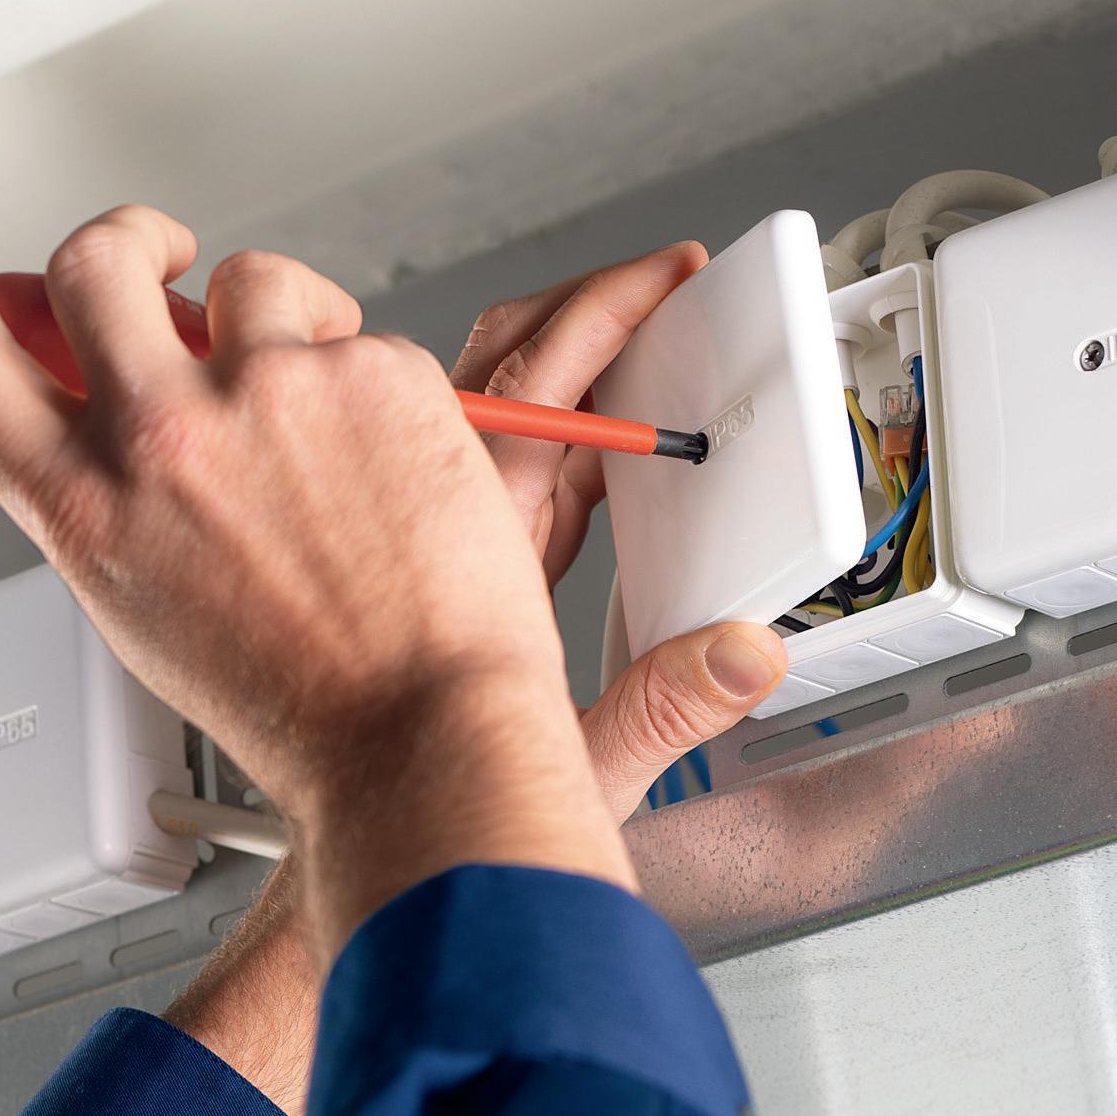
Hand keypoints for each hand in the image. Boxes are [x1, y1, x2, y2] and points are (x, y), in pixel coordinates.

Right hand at [0, 208, 632, 966]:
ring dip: (279, 317)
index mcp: (84, 506)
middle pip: (91, 260)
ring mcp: (266, 392)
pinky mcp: (367, 371)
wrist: (420, 733)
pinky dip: (369, 379)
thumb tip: (83, 387)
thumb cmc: (298, 698)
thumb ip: (100, 484)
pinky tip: (387, 459)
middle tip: (162, 254)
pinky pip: (354, 333)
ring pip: (248, 279)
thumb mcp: (142, 600)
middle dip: (124, 235)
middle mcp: (158, 436)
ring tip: (320, 407)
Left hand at [454, 243, 786, 808]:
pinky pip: (475, 445)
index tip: (661, 277)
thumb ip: (662, 707)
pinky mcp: (434, 543)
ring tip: (623, 317)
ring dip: (546, 344)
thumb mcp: (570, 765)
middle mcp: (433, 522)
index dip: (603, 317)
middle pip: (501, 365)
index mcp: (463, 552)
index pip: (540, 395)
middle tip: (659, 280)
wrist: (371, 838)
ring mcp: (427, 524)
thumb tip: (745, 652)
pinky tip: (588, 412)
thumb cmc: (433, 805)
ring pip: (476, 393)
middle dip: (581, 306)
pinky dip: (535, 409)